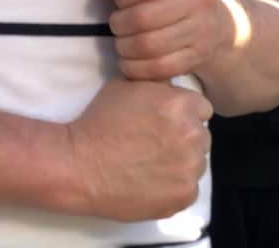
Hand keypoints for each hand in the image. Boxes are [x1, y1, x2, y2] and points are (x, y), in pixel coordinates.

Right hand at [66, 78, 211, 221]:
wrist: (76, 164)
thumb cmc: (99, 121)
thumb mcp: (130, 85)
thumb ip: (160, 85)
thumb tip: (173, 83)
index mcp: (184, 104)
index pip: (202, 109)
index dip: (185, 116)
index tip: (166, 126)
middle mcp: (193, 134)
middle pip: (201, 137)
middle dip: (184, 140)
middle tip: (156, 147)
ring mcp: (189, 167)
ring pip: (197, 164)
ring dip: (181, 164)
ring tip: (151, 167)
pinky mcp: (182, 195)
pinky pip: (189, 190)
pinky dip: (174, 189)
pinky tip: (151, 184)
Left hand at [99, 0, 231, 82]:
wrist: (208, 11)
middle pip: (142, 18)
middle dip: (119, 23)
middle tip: (119, 21)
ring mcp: (204, 29)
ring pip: (148, 46)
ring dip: (124, 46)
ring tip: (125, 38)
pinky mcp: (199, 55)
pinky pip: (158, 69)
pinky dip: (135, 67)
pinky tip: (132, 56)